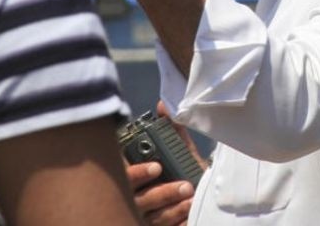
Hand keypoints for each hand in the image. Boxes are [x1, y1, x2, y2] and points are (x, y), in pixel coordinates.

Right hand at [125, 102, 206, 225]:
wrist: (196, 199)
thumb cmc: (180, 174)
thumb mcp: (179, 154)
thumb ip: (171, 132)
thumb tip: (163, 106)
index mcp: (133, 179)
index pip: (123, 177)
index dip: (136, 173)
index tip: (157, 167)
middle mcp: (133, 200)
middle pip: (138, 200)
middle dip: (161, 193)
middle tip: (185, 186)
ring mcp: (143, 218)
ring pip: (152, 218)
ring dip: (173, 208)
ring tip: (191, 197)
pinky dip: (176, 222)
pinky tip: (187, 217)